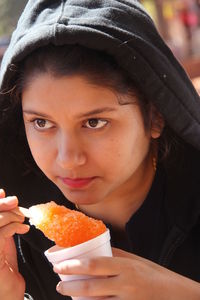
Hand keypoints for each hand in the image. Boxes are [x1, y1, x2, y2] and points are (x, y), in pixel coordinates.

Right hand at [0, 189, 29, 299]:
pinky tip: (23, 229)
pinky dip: (14, 226)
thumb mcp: (3, 240)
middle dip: (2, 204)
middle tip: (15, 202)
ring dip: (12, 215)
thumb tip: (4, 198)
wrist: (8, 293)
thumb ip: (3, 222)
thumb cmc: (5, 268)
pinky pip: (1, 232)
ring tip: (22, 219)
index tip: (2, 193)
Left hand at [53, 247, 199, 298]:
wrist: (174, 295)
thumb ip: (114, 256)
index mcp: (125, 267)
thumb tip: (93, 250)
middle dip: (69, 285)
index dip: (73, 265)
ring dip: (76, 297)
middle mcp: (125, 285)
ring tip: (66, 292)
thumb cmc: (153, 274)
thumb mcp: (134, 260)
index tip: (59, 264)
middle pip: (90, 286)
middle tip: (58, 283)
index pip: (94, 264)